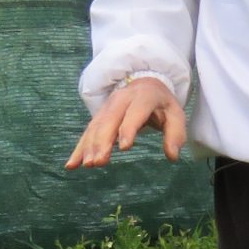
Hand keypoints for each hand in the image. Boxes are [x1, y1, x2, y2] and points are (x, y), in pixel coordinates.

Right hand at [67, 76, 187, 168]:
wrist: (145, 84)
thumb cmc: (162, 105)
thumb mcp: (176, 115)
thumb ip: (175, 134)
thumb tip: (173, 157)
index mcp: (144, 97)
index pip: (135, 113)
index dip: (128, 129)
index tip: (124, 148)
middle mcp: (122, 99)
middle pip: (110, 120)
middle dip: (102, 141)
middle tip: (99, 162)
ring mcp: (108, 106)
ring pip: (96, 126)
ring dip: (89, 146)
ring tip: (87, 165)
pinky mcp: (99, 115)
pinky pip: (88, 131)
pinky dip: (80, 148)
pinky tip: (72, 164)